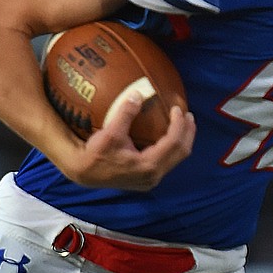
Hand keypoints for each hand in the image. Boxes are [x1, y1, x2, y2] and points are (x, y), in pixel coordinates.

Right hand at [60, 96, 195, 190]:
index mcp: (148, 165)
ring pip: (176, 158)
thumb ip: (125, 114)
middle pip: (181, 153)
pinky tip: (169, 135)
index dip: (178, 125)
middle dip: (188, 133)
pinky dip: (172, 147)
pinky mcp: (147, 179)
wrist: (84, 173)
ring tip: (184, 123)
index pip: (173, 143)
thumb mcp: (109, 133)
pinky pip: (168, 161)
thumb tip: (138, 93)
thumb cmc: (95, 154)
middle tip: (188, 115)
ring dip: (182, 140)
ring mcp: (151, 179)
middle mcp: (153, 175)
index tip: (177, 108)